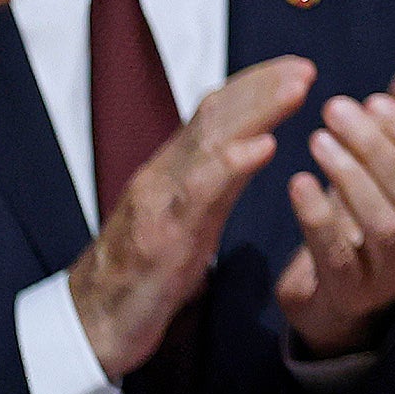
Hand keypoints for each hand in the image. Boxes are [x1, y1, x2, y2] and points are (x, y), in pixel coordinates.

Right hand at [69, 57, 316, 377]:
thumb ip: (214, 183)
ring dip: (257, 111)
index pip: (213, 115)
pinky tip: (263, 147)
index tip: (295, 68)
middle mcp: (163, 177)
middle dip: (262, 88)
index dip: (254, 87)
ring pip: (209, 144)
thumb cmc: (144, 275)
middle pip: (214, 118)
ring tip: (296, 88)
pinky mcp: (160, 239)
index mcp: (172, 172)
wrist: (90, 326)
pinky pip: (197, 195)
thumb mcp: (188, 220)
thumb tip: (251, 148)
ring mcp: (159, 204)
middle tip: (304, 67)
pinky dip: (231, 165)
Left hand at [274, 49, 394, 355]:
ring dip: (349, 176)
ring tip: (315, 140)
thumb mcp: (386, 164)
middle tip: (333, 111)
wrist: (330, 296)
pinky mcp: (350, 293)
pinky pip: (338, 254)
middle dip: (373, 146)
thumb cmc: (362, 213)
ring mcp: (392, 272)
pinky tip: (298, 182)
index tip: (371, 100)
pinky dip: (318, 216)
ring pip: (382, 222)